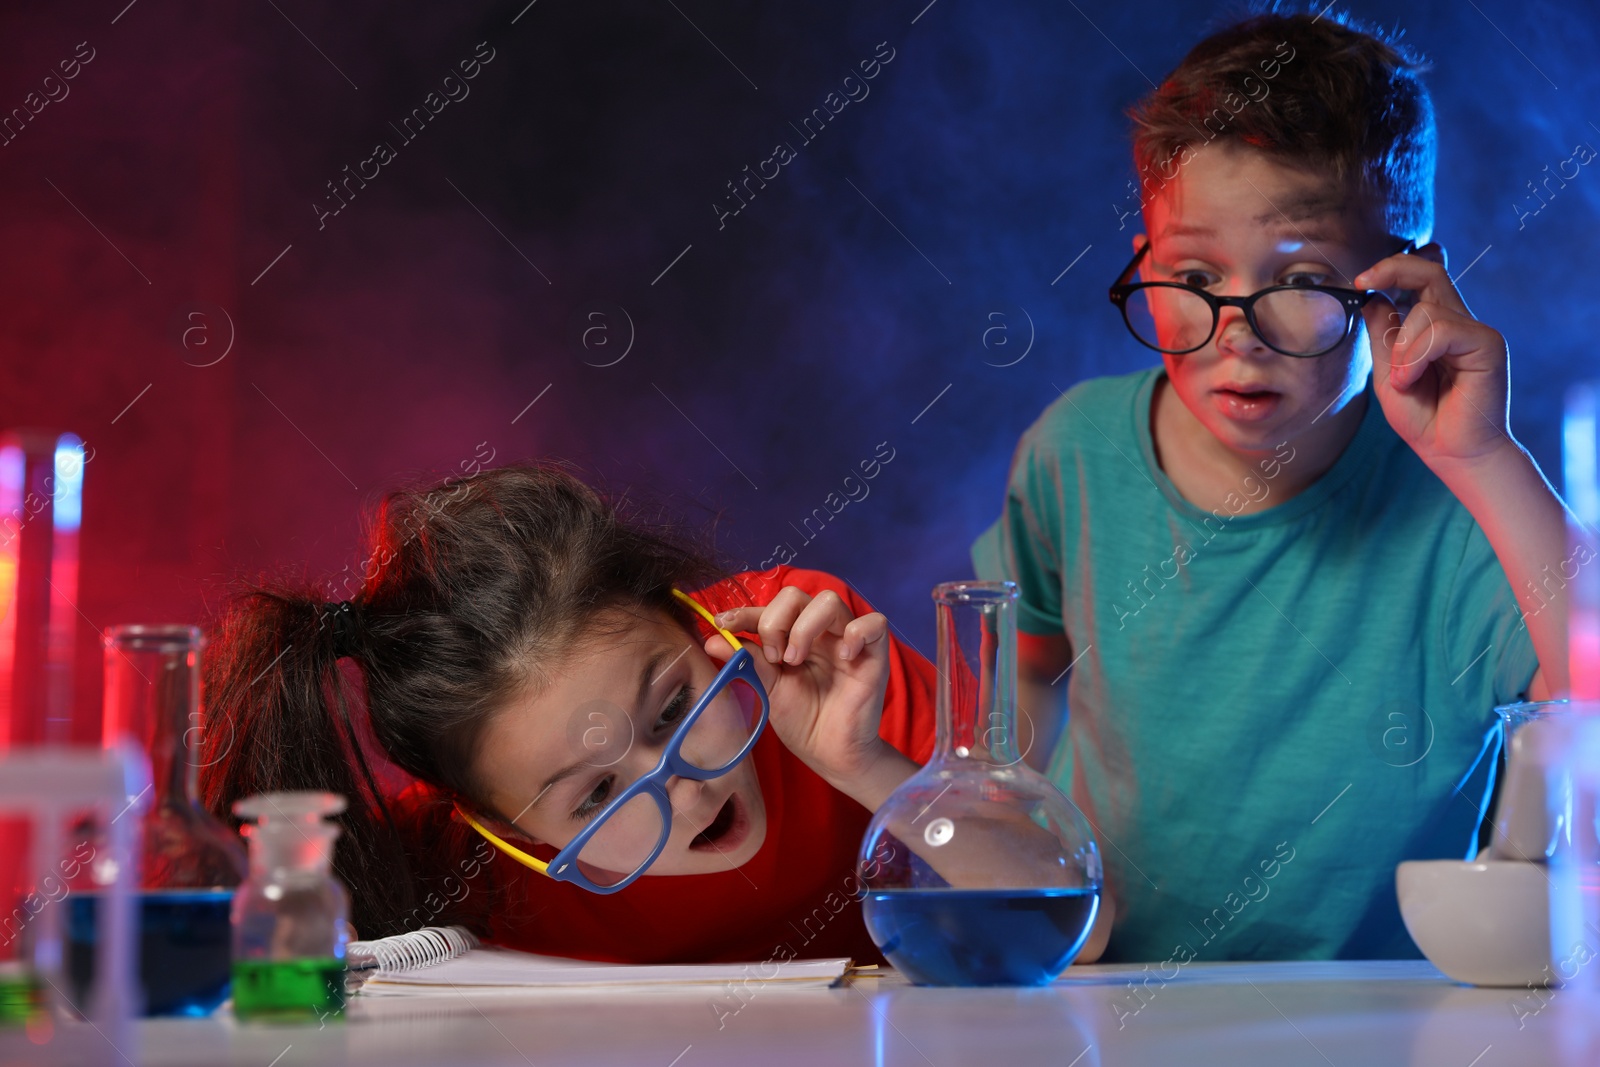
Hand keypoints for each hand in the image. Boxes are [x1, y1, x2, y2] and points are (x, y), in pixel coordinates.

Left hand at [706, 587, 904, 799]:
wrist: (829, 753)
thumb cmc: (801, 720)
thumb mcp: (768, 688)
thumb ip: (747, 660)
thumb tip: (712, 639)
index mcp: (792, 636)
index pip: (769, 609)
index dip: (745, 612)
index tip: (723, 624)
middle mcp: (819, 632)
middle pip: (796, 595)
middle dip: (776, 621)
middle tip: (774, 658)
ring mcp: (847, 640)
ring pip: (829, 601)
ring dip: (806, 627)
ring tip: (797, 660)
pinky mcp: (875, 653)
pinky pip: (874, 623)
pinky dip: (856, 633)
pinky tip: (843, 656)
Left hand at [1355, 248, 1514, 472]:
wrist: (1451, 452)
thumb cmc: (1423, 419)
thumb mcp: (1387, 374)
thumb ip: (1383, 337)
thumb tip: (1373, 297)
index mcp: (1435, 328)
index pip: (1421, 280)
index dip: (1392, 270)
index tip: (1361, 282)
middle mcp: (1458, 324)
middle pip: (1431, 272)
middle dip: (1394, 269)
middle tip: (1363, 282)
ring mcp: (1475, 332)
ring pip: (1426, 310)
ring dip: (1401, 347)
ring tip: (1402, 381)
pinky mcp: (1487, 344)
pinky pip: (1442, 330)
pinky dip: (1416, 355)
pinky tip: (1410, 380)